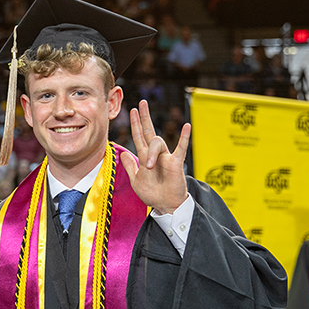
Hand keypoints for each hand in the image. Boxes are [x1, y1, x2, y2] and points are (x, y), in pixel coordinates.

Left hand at [120, 100, 190, 214]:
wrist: (166, 205)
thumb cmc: (152, 194)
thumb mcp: (136, 181)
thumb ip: (129, 167)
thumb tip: (121, 152)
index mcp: (144, 158)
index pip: (139, 137)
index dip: (135, 124)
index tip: (132, 110)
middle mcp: (155, 154)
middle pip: (149, 131)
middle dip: (144, 118)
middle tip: (142, 103)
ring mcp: (166, 157)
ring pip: (158, 143)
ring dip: (152, 153)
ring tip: (149, 166)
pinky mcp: (176, 163)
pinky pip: (180, 148)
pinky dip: (183, 138)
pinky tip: (186, 126)